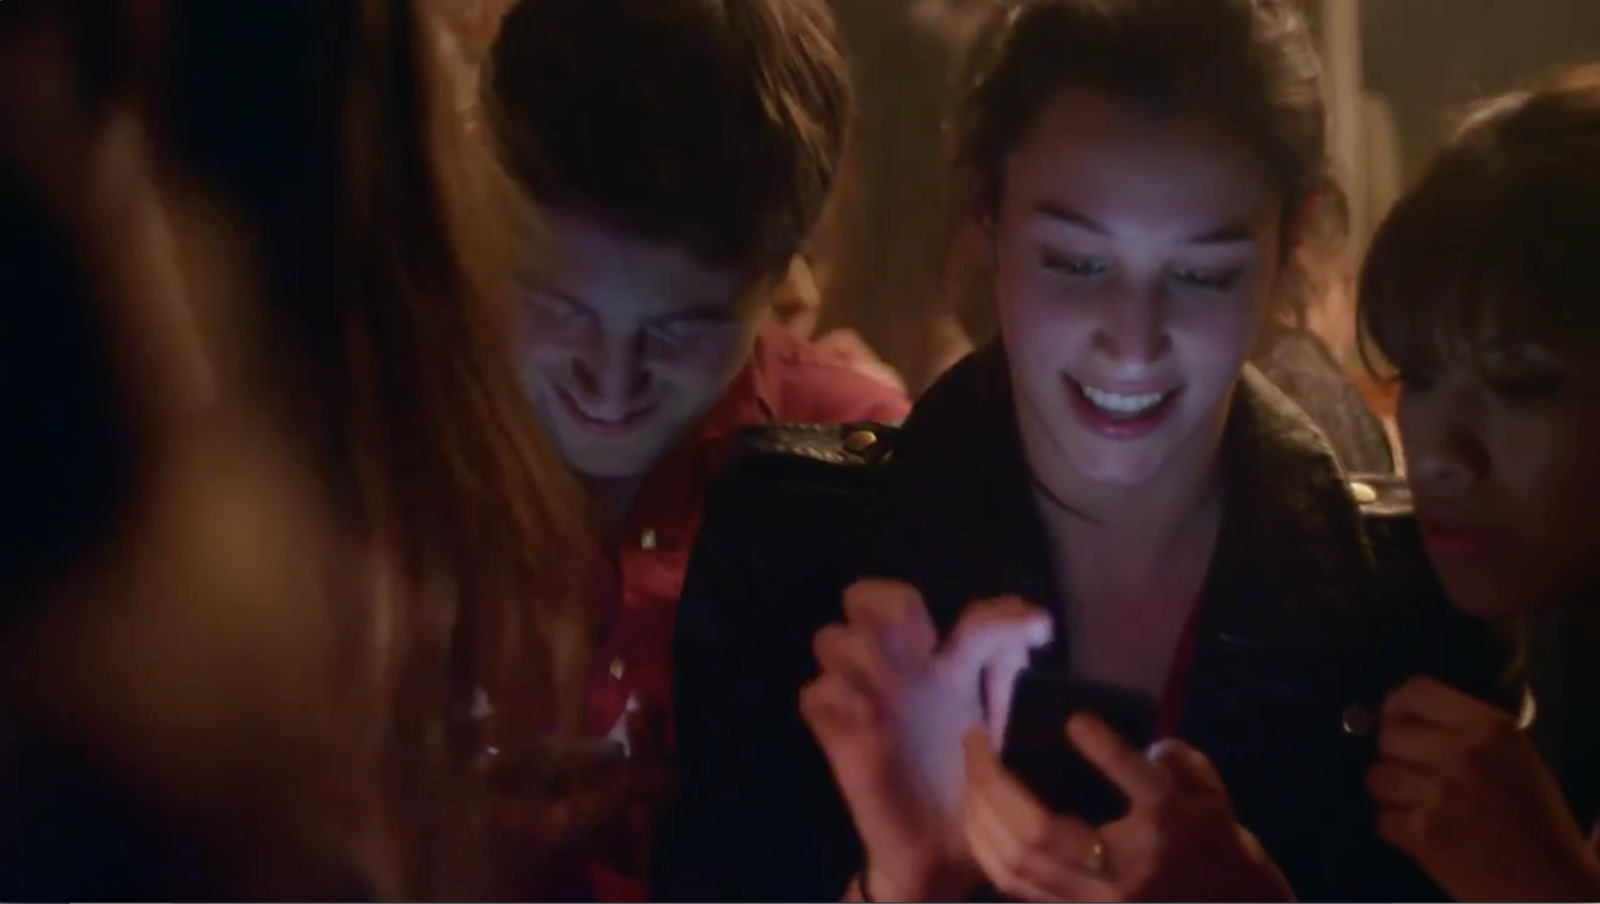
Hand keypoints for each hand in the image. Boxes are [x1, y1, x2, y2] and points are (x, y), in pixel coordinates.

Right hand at [800, 580, 1051, 900]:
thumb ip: (1003, 674)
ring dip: (861, 655)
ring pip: (833, 640)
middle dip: (886, 607)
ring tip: (893, 687)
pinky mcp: (837, 736)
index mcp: (945, 667)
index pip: (968, 615)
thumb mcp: (998, 727)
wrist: (939, 852)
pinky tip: (870, 720)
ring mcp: (863, 700)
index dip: (1004, 613)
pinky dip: (838, 699)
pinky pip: (817, 695)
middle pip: (866, 599)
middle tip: (923, 646)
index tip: (1042, 631)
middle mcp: (900, 673)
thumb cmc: (970, 790)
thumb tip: (1034, 623)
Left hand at [963, 714, 1291, 901]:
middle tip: (977, 740)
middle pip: (1041, 833)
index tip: (1075, 719)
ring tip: (972, 770)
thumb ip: (1170, 757)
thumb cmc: (1211, 843)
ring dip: (981, 812)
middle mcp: (1124, 871)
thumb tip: (1111, 735)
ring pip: (1016, 863)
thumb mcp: (1207, 791)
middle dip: (995, 782)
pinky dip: (986, 845)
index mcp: (1170, 829)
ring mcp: (1093, 900)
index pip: (1142, 786)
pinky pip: (1013, 884)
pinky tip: (977, 812)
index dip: (1107, 750)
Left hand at [1369, 676, 1599, 901]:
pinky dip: (1399, 831)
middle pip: (1387, 736)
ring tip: (1423, 809)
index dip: (1397, 709)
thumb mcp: (1515, 758)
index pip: (1414, 692)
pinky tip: (1427, 838)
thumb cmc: (1538, 821)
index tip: (1399, 726)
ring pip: (1377, 777)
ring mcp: (1439, 793)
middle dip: (1396, 757)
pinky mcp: (1423, 834)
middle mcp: (1461, 752)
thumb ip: (1464, 731)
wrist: (1555, 888)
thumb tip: (1400, 715)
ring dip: (1393, 796)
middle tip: (1419, 778)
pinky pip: (1382, 819)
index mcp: (1489, 727)